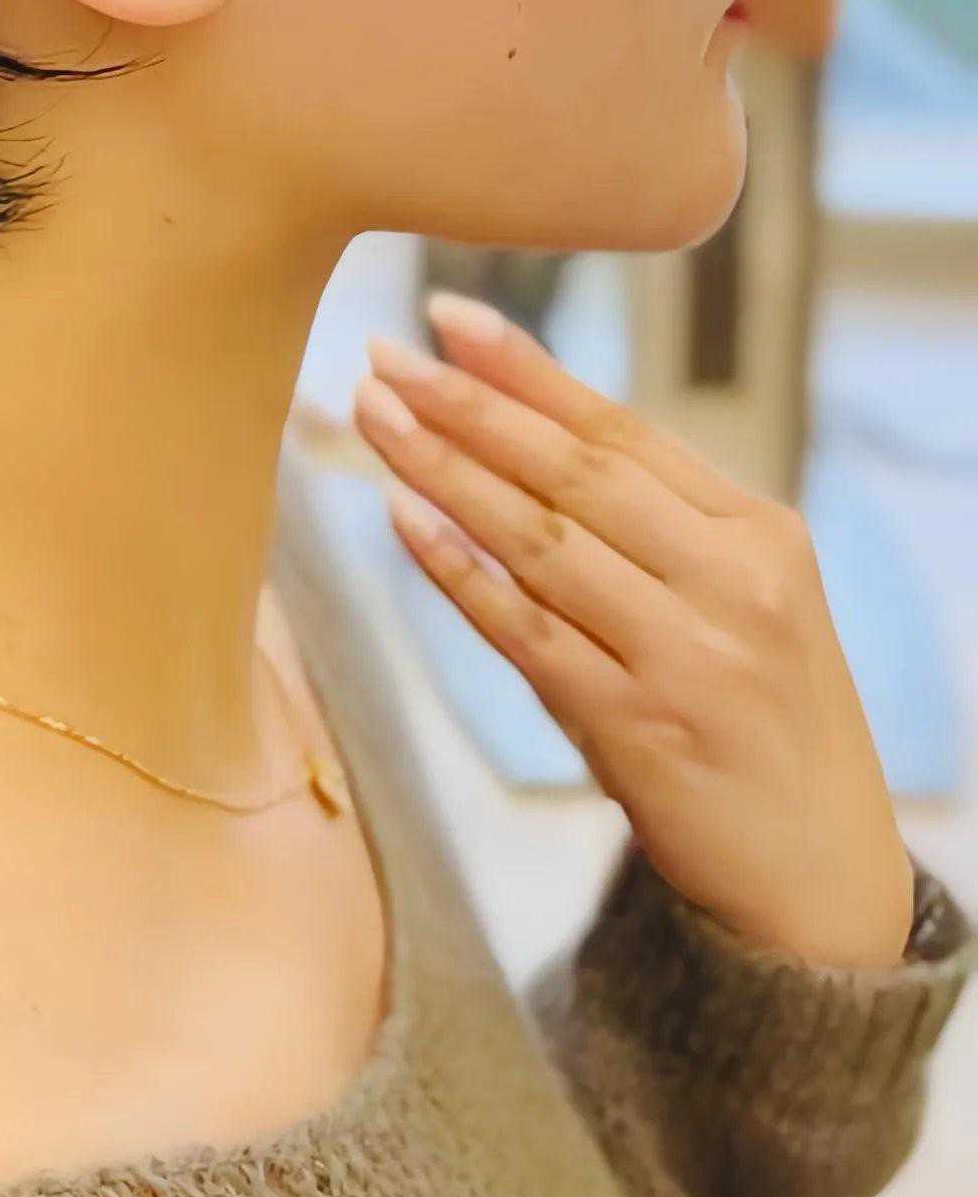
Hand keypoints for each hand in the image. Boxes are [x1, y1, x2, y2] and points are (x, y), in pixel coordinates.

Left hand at [350, 295, 915, 969]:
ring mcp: (690, 658)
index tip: (447, 314)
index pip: (624, 430)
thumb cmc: (765, 723)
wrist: (821, 882)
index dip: (528, 370)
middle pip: (576, 472)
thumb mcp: (749, 603)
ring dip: (445, 471)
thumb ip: (661, 526)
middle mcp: (735, 584)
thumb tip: (523, 430)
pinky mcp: (642, 731)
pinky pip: (528, 634)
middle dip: (469, 406)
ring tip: (375, 416)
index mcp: (764, 533)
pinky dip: (460, 572)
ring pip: (542, 541)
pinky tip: (403, 519)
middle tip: (385, 355)